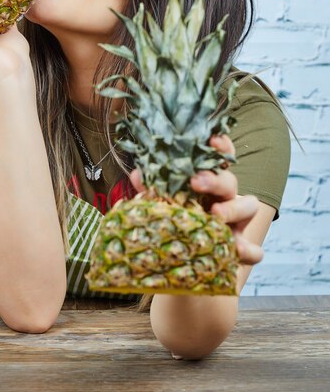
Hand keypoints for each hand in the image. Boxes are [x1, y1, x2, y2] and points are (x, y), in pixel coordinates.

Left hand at [129, 134, 261, 265]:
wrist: (186, 253)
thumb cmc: (177, 220)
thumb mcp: (164, 203)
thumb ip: (154, 190)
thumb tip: (138, 175)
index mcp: (208, 182)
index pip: (219, 158)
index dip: (220, 146)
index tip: (212, 139)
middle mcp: (226, 197)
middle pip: (229, 181)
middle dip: (215, 179)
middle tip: (196, 181)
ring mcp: (237, 220)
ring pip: (249, 206)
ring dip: (233, 208)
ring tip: (216, 214)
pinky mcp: (241, 245)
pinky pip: (253, 248)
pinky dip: (249, 250)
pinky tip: (240, 251)